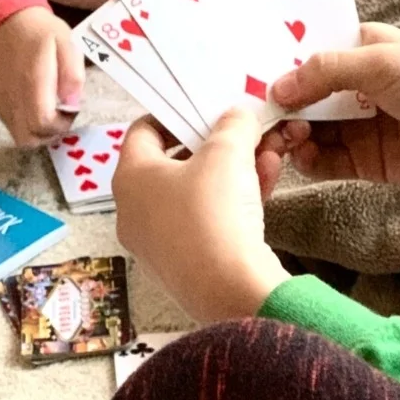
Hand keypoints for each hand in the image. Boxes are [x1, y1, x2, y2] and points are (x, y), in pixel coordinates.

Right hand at [0, 7, 84, 147]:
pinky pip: (11, 125)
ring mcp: (1, 101)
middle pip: (29, 138)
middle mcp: (12, 96)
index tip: (70, 109)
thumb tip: (73, 104)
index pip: (43, 123)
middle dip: (51, 133)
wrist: (8, 22)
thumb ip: (73, 74)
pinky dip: (26, 124)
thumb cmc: (42, 32)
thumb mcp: (67, 43)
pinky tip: (35, 104)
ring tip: (50, 110)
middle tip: (62, 114)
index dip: (61, 124)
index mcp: (32, 81)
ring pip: (19, 136)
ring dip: (38, 132)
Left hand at [114, 110, 290, 321]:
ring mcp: (159, 243)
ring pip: (198, 192)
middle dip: (219, 144)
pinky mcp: (187, 266)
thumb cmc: (214, 211)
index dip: (176, 114)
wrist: (232, 291)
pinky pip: (209, 220)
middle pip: (176, 162)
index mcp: (130, 178)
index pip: (143, 131)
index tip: (206, 108)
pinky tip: (269, 182)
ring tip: (270, 155)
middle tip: (247, 132)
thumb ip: (232, 124)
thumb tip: (237, 116)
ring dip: (236, 170)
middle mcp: (135, 211)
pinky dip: (235, 200)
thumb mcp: (227, 153)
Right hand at [272, 23, 399, 192]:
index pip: (307, 58)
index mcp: (359, 49)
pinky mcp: (368, 162)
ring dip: (292, 135)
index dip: (280, 70)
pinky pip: (328, 162)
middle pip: (303, 98)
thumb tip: (275, 88)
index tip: (251, 84)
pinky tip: (301, 155)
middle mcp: (354, 85)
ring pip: (310, 131)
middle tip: (265, 120)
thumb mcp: (379, 61)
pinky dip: (310, 161)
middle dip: (281, 109)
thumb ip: (324, 72)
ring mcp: (360, 124)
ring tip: (285, 138)